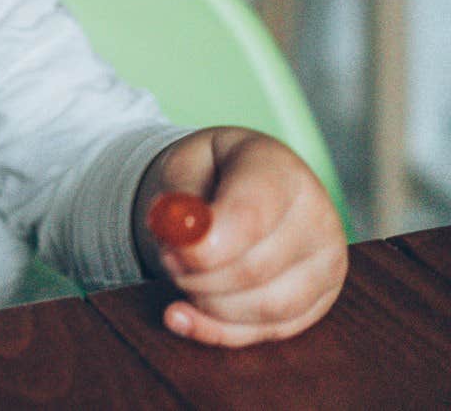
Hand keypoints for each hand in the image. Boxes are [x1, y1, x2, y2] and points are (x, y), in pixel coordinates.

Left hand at [134, 127, 347, 346]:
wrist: (240, 182)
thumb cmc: (211, 172)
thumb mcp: (185, 164)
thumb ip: (178, 195)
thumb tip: (177, 233)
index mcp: (280, 172)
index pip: (252, 216)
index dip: (208, 244)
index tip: (172, 250)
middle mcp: (316, 218)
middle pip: (256, 269)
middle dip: (197, 275)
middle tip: (168, 258)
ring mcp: (325, 264)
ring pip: (265, 308)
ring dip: (207, 301)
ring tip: (181, 274)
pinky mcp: (320, 300)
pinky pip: (268, 331)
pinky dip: (217, 331)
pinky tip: (181, 317)